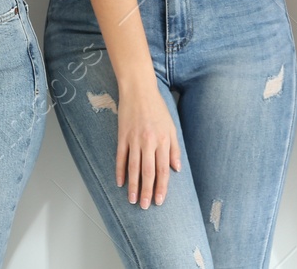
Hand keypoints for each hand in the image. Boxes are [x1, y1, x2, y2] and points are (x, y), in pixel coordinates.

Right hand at [115, 83, 180, 208]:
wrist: (139, 90)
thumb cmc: (157, 108)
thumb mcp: (172, 127)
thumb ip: (175, 149)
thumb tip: (177, 169)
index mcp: (163, 140)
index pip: (163, 170)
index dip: (162, 187)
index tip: (159, 201)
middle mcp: (149, 141)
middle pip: (148, 172)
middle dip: (146, 191)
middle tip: (144, 206)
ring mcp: (134, 139)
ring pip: (133, 167)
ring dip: (133, 185)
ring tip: (132, 199)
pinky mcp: (122, 135)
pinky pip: (121, 157)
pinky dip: (120, 170)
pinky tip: (120, 182)